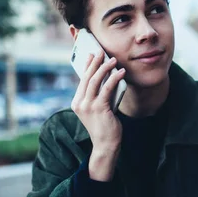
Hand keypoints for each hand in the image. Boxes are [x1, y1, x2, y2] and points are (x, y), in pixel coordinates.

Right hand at [71, 50, 125, 180]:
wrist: (105, 144)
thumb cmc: (104, 126)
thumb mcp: (98, 108)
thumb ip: (98, 95)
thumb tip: (106, 77)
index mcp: (77, 103)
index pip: (82, 80)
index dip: (87, 66)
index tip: (92, 55)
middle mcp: (79, 103)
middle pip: (87, 77)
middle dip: (95, 62)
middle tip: (102, 52)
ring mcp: (88, 106)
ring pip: (95, 81)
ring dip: (105, 68)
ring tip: (113, 60)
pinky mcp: (99, 108)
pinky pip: (107, 89)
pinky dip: (114, 78)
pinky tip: (121, 73)